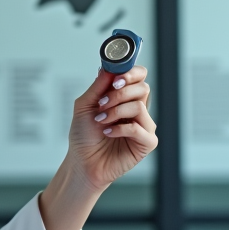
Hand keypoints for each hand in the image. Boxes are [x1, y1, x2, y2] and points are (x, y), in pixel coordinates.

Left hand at [68, 66, 156, 191]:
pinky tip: (108, 133)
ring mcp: (144, 126)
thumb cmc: (84, 135)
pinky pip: (139, 128)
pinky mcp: (146, 143)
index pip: (139, 77)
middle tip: (102, 104)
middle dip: (119, 93)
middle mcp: (137, 109)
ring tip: (101, 120)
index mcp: (125, 98)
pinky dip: (121, 129)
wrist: (82, 161)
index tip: (116, 79)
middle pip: (143, 88)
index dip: (131, 73)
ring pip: (139, 106)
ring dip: (116, 111)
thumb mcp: (85, 105)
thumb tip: (109, 68)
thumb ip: (98, 86)